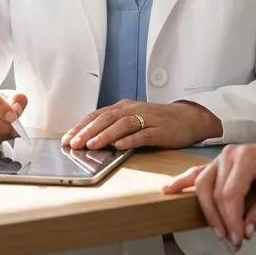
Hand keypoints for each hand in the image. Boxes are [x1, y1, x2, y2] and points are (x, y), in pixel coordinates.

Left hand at [62, 99, 221, 150]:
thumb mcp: (134, 119)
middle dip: (87, 131)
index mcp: (124, 107)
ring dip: (105, 135)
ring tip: (91, 145)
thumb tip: (91, 139)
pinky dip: (130, 140)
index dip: (81, 126)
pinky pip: (143, 134)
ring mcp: (147, 119)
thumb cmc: (159, 121)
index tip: (66, 138)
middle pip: (106, 118)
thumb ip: (116, 125)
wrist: (189, 118)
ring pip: (122, 125)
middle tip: (73, 143)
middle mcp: (133, 110)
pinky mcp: (160, 130)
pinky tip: (118, 147)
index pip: (98, 114)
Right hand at [161, 134, 255, 250]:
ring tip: (217, 232)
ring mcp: (220, 157)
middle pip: (214, 192)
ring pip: (203, 185)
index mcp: (247, 158)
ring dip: (207, 211)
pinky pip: (197, 173)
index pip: (231, 194)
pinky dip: (183, 181)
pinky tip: (169, 189)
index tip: (239, 241)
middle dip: (220, 220)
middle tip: (232, 243)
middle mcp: (229, 155)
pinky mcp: (217, 163)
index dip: (232, 220)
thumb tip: (244, 232)